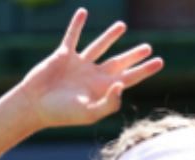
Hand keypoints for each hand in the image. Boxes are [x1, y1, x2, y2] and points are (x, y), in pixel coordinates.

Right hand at [15, 9, 163, 128]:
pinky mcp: (63, 55)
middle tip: (148, 47)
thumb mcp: (90, 113)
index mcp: (103, 89)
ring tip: (122, 25)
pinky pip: (72, 37)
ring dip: (110, 35)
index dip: (145, 70)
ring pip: (99, 46)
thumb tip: (122, 85)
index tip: (160, 62)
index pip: (130, 77)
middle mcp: (94, 75)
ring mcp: (79, 64)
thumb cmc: (62, 114)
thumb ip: (109, 102)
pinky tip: (83, 12)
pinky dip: (77, 24)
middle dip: (134, 55)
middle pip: (119, 62)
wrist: (34, 106)